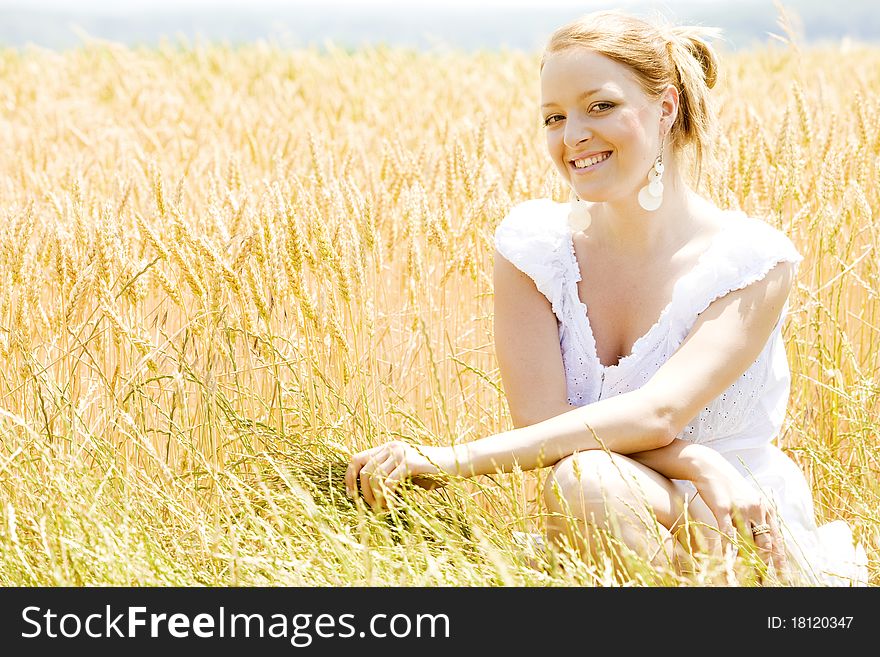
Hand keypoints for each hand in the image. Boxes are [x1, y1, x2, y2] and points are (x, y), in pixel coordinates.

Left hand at [344, 440, 450, 509]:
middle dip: (363, 492)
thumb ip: (390, 475)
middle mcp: (392, 447)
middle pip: (364, 469)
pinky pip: (389, 481)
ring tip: (382, 510)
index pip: (357, 458)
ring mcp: (401, 453)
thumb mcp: (407, 471)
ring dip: (374, 497)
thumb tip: (368, 494)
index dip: (349, 477)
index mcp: (387, 448)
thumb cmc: (432, 471)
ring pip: (374, 476)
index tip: (350, 495)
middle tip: (370, 508)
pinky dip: (387, 497)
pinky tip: (391, 507)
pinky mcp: (411, 462)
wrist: (458, 462)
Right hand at [693, 459, 787, 577]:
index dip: (780, 560)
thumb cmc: (728, 487)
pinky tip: (727, 562)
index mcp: (766, 509)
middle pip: (765, 544)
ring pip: (747, 542)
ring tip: (746, 578)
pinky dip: (728, 550)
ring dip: (746, 562)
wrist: (709, 467)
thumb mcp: (748, 500)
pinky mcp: (723, 508)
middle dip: (764, 565)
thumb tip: (762, 542)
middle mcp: (757, 509)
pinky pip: (727, 534)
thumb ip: (757, 518)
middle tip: (762, 581)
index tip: (783, 577)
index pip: (777, 540)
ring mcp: (741, 508)